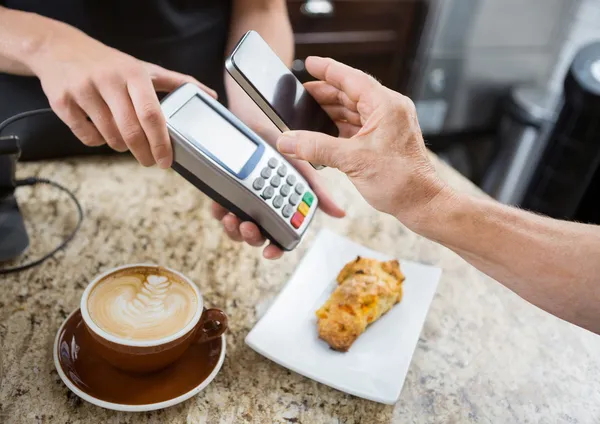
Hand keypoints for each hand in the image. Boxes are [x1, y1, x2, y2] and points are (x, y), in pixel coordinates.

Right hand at [27, 22, 216, 167]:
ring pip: (109, 137)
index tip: (166, 161)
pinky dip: (97, 141)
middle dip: (144, 153)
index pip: (152, 114)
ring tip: (126, 140)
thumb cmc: (111, 64)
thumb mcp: (144, 68)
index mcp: (133, 74)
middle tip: (150, 161)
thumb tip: (211, 96)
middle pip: (131, 131)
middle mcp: (108, 80)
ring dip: (122, 146)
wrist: (59, 49)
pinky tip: (101, 131)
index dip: (161, 142)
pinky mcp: (62, 102)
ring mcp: (83, 91)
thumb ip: (178, 83)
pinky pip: (87, 137)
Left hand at [211, 124, 344, 259]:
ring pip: (236, 228)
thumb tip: (339, 214)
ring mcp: (243, 201)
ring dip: (233, 229)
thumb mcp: (300, 166)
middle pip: (258, 235)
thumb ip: (317, 191)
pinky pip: (219, 211)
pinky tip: (220, 204)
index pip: (282, 234)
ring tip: (231, 216)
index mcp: (283, 204)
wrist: (250, 115)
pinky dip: (218, 212)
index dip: (276, 248)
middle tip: (248, 226)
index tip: (269, 252)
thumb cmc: (278, 139)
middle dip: (251, 236)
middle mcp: (263, 206)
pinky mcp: (224, 192)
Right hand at [275, 56, 446, 229]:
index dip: (328, 70)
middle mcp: (389, 111)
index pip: (352, 79)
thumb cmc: (401, 180)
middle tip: (301, 94)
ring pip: (353, 112)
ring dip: (330, 113)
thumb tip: (288, 140)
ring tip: (307, 113)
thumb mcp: (352, 160)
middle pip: (350, 94)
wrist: (421, 204)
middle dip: (324, 94)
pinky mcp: (384, 141)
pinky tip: (323, 132)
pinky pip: (357, 127)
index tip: (310, 63)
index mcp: (386, 105)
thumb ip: (316, 147)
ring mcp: (387, 126)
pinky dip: (339, 128)